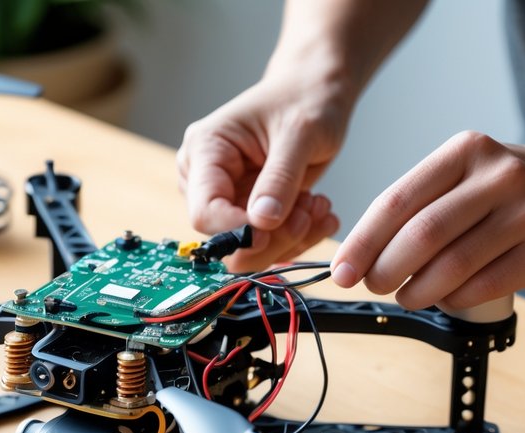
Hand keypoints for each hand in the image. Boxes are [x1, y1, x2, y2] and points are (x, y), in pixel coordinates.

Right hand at [177, 75, 346, 271]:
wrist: (314, 92)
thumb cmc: (305, 99)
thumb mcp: (300, 134)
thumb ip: (280, 179)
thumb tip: (261, 222)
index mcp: (205, 150)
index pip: (205, 211)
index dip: (237, 230)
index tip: (274, 227)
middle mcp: (206, 178)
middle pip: (224, 238)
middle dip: (271, 236)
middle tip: (308, 211)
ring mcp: (226, 197)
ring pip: (248, 248)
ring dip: (289, 237)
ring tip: (318, 205)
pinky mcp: (247, 210)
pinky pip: (267, 243)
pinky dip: (297, 235)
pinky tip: (319, 212)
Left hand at [331, 131, 524, 308]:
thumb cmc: (514, 187)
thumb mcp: (467, 171)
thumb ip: (421, 202)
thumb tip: (362, 252)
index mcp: (466, 152)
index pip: (397, 200)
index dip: (362, 241)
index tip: (341, 269)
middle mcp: (498, 177)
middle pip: (422, 235)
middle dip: (385, 269)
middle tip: (372, 284)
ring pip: (451, 266)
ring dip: (416, 291)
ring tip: (405, 295)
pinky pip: (482, 286)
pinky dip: (453, 299)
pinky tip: (445, 297)